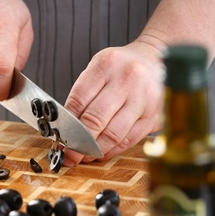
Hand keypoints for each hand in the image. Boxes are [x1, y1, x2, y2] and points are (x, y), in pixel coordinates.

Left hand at [63, 40, 164, 164]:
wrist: (155, 59)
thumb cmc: (120, 67)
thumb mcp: (98, 69)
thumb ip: (82, 95)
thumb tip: (65, 128)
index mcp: (106, 66)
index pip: (78, 101)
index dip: (66, 124)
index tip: (59, 138)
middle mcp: (126, 81)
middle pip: (95, 120)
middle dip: (78, 142)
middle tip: (68, 154)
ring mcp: (144, 99)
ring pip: (113, 135)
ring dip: (94, 150)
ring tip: (83, 156)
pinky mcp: (155, 116)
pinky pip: (129, 140)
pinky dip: (112, 150)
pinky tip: (101, 152)